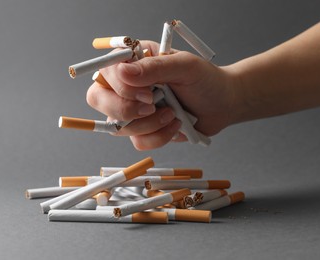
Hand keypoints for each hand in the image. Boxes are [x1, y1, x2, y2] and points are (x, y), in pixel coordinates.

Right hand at [86, 41, 237, 149]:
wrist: (222, 104)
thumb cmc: (205, 80)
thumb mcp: (184, 66)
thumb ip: (154, 67)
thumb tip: (121, 70)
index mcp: (134, 61)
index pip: (105, 71)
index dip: (119, 86)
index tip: (148, 94)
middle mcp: (127, 85)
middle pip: (97, 98)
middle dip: (123, 109)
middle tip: (152, 107)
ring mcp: (132, 109)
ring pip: (117, 126)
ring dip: (149, 125)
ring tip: (173, 114)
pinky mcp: (142, 129)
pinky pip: (137, 141)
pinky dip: (158, 137)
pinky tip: (175, 126)